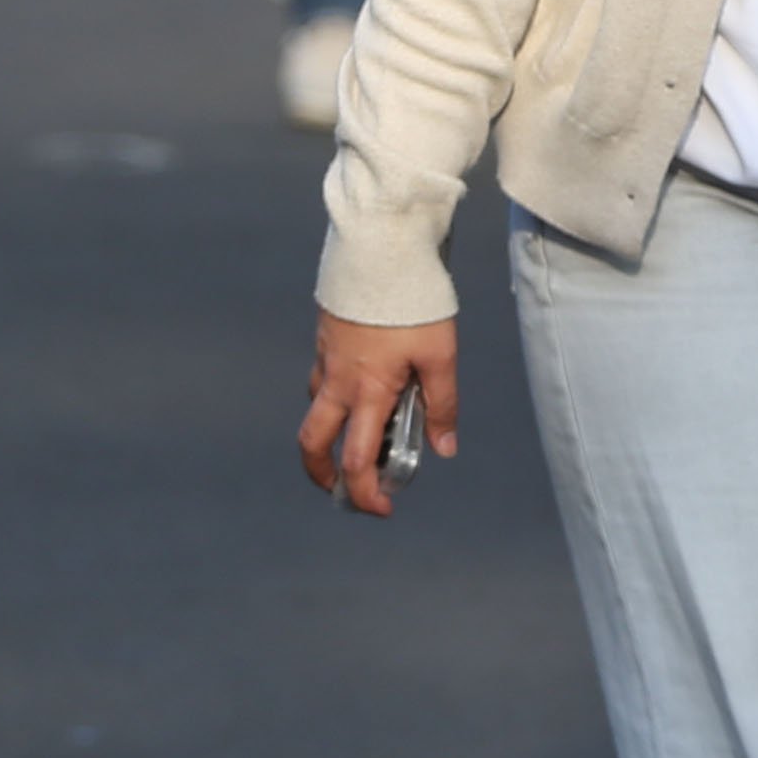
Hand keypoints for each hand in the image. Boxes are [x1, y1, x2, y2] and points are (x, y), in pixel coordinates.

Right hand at [299, 312, 459, 516]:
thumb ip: (442, 404)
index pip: (357, 459)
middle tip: (340, 487)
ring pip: (316, 407)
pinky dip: (335, 393)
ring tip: (362, 431)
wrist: (380, 250)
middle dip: (321, 474)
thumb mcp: (439, 355)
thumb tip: (445, 448)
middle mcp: (338, 381)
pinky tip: (361, 382)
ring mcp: (326, 358)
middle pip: (312, 442)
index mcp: (368, 392)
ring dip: (331, 430)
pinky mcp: (325, 337)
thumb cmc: (413, 303)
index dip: (366, 492)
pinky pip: (321, 377)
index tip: (383, 506)